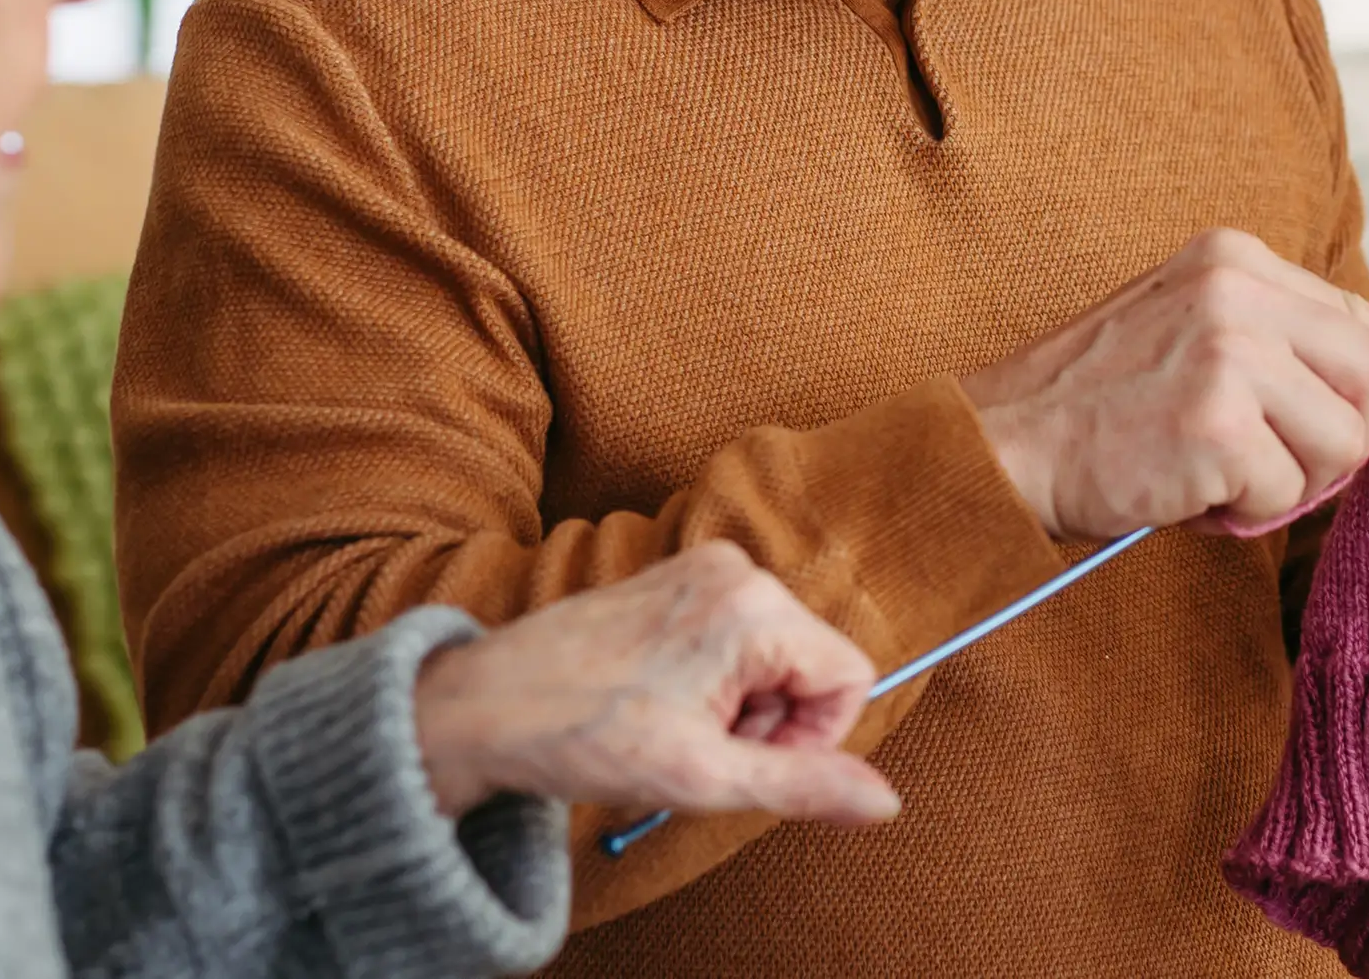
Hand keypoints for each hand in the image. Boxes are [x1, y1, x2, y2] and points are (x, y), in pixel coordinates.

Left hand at [409, 542, 897, 824]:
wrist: (483, 705)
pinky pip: (737, 638)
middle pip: (812, 665)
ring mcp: (702, 568)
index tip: (746, 761)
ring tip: (671, 725)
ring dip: (738, 707)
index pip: (851, 677)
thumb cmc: (581, 733)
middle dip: (770, 722)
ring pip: (775, 656)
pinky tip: (658, 703)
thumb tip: (885, 800)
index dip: (813, 738)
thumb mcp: (703, 776)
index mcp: (754, 607)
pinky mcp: (676, 579)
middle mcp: (736, 570)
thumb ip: (803, 784)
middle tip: (697, 746)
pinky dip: (712, 683)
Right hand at [960, 228, 1368, 538]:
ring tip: (1219, 474)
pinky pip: (1287, 491)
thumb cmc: (1099, 402)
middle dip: (1344, 439)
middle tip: (1278, 465)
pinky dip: (1247, 511)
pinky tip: (1191, 490)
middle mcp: (1238, 290)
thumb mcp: (1194, 332)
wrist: (1003, 442)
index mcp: (1235, 258)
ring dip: (1292, 482)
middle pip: (1368, 377)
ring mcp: (1229, 353)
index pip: (1361, 317)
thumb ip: (1284, 342)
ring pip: (1341, 441)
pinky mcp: (1217, 424)